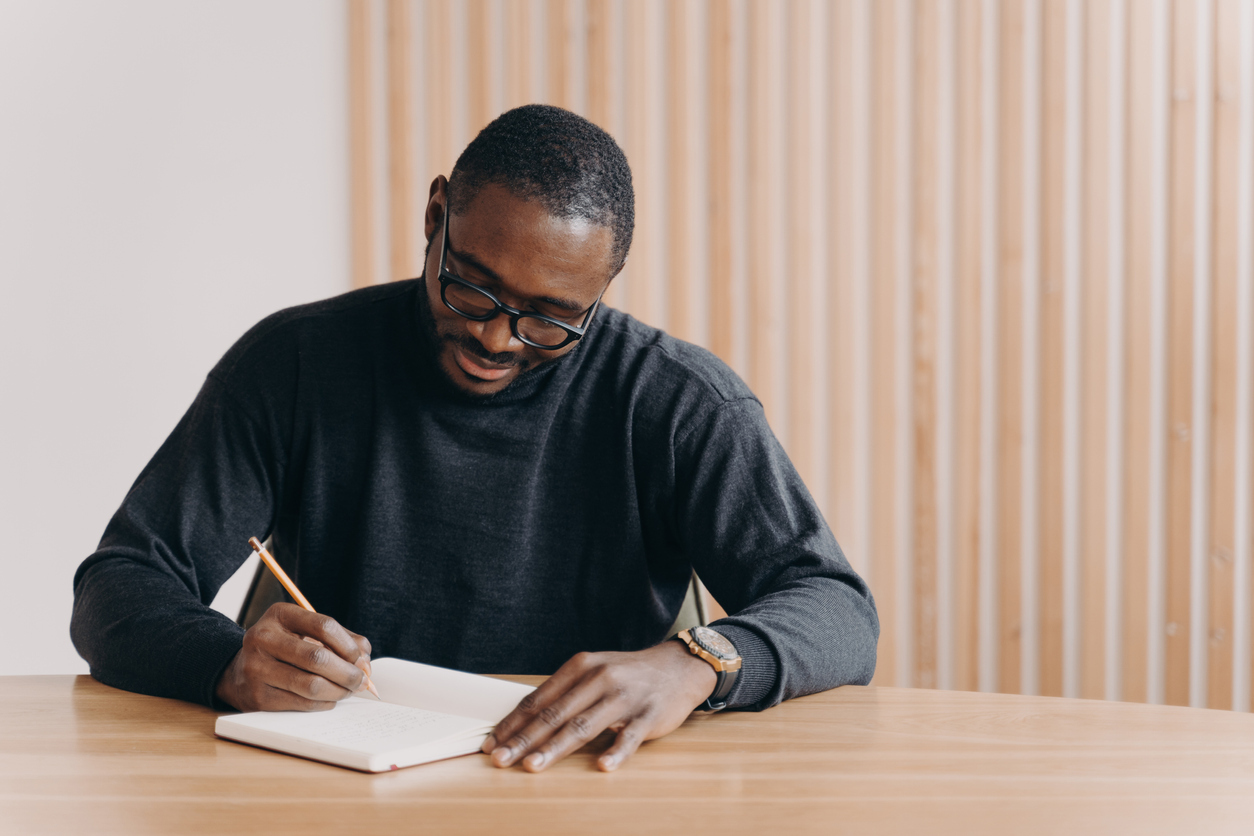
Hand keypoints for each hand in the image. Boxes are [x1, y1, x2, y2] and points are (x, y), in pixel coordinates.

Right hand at [215, 603, 372, 711]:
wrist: (238, 672)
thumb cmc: (284, 649)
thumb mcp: (306, 632)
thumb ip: (340, 640)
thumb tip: (365, 663)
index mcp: (279, 615)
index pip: (324, 625)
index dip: (349, 644)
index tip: (360, 657)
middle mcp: (263, 638)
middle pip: (318, 658)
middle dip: (348, 672)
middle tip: (361, 680)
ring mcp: (257, 669)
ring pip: (311, 685)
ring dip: (339, 691)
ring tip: (348, 690)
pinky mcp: (257, 697)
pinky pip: (301, 703)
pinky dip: (324, 703)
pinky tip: (330, 699)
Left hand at [483, 640, 716, 771]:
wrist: (678, 667)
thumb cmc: (628, 674)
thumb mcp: (594, 671)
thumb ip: (565, 692)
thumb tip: (525, 720)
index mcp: (581, 667)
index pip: (539, 699)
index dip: (513, 723)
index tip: (492, 743)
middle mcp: (599, 678)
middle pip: (555, 714)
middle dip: (524, 739)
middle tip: (501, 759)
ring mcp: (624, 697)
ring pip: (584, 725)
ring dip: (555, 748)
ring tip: (533, 766)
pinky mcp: (649, 714)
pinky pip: (629, 737)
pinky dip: (616, 752)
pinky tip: (602, 766)